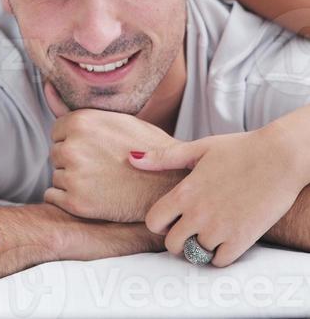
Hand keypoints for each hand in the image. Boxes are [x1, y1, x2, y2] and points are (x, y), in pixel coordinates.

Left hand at [43, 81, 184, 221]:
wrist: (170, 185)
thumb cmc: (147, 149)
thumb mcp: (117, 120)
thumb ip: (75, 108)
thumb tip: (46, 87)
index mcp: (81, 121)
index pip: (57, 131)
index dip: (75, 140)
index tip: (94, 149)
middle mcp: (73, 146)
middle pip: (56, 153)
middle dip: (73, 160)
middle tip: (100, 166)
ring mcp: (74, 175)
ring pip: (56, 175)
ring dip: (71, 180)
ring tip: (101, 181)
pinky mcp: (76, 203)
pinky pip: (53, 196)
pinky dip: (67, 198)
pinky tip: (91, 195)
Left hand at [131, 124, 305, 266]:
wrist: (279, 157)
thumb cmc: (239, 149)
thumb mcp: (198, 148)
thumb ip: (163, 158)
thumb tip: (131, 157)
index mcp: (185, 191)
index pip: (153, 222)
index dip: (158, 222)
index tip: (170, 217)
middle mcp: (199, 213)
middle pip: (172, 245)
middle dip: (177, 238)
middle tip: (190, 227)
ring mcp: (220, 229)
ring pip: (196, 255)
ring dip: (200, 246)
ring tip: (210, 229)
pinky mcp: (242, 240)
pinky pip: (220, 262)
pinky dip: (220, 254)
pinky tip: (226, 237)